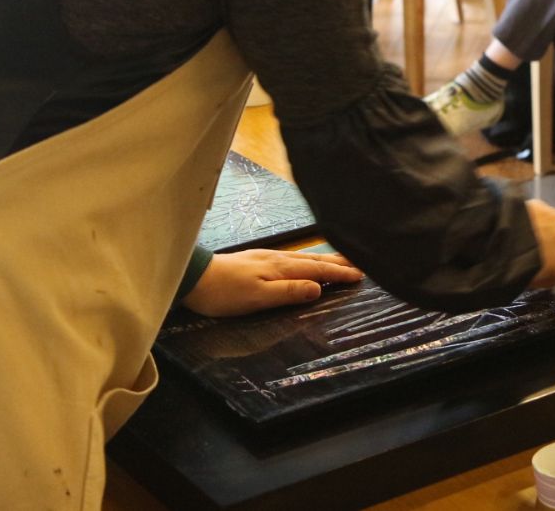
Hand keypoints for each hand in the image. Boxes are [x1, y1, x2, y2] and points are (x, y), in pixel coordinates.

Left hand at [181, 250, 363, 316]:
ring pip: (304, 257)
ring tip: (340, 260)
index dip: (339, 273)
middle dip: (338, 262)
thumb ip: (288, 292)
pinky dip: (308, 260)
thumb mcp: (257, 297)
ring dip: (325, 259)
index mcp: (281, 268)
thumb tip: (318, 288)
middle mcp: (278, 259)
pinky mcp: (257, 260)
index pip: (317, 269)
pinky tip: (304, 262)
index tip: (361, 275)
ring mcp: (267, 258)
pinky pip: (293, 259)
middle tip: (360, 263)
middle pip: (315, 259)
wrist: (193, 277)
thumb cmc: (223, 292)